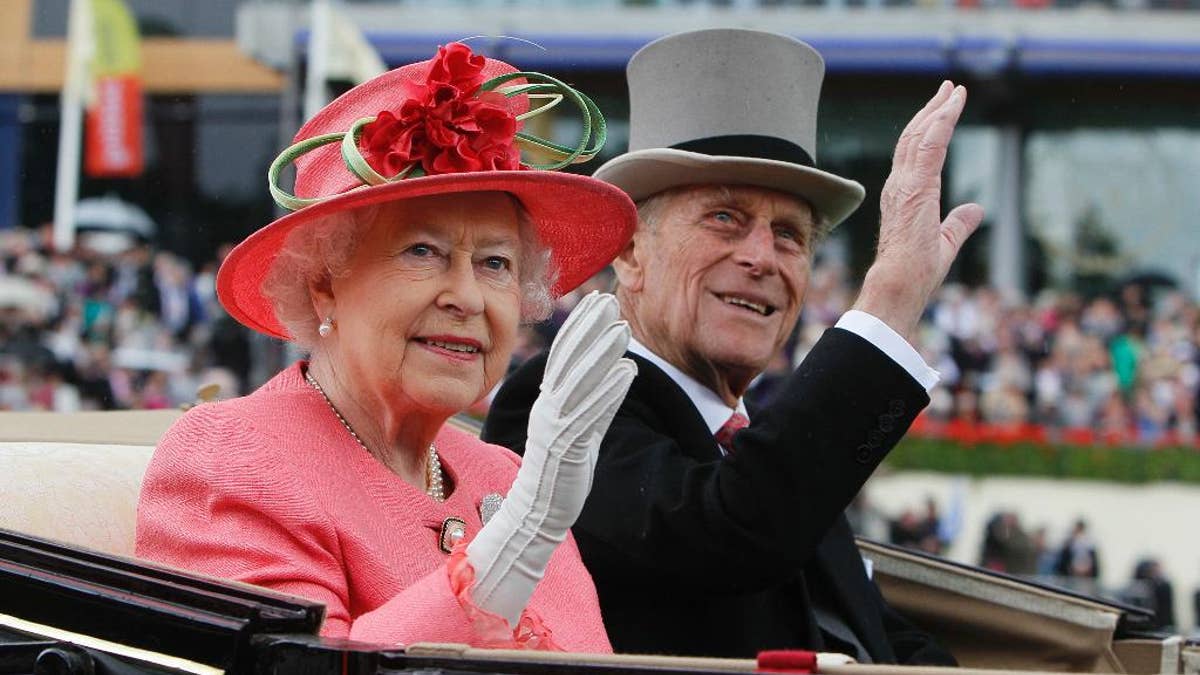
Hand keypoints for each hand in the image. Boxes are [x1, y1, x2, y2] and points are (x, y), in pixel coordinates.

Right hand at [467, 291, 635, 624]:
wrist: (537, 514)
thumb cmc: (561, 472)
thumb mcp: (580, 429)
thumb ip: (595, 401)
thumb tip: (617, 371)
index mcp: (548, 401)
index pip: (563, 354)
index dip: (580, 325)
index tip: (598, 300)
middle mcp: (548, 408)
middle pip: (569, 360)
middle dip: (589, 328)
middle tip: (610, 301)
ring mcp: (556, 427)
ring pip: (579, 382)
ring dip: (601, 353)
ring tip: (623, 329)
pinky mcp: (567, 448)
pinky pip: (590, 414)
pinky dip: (608, 391)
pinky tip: (627, 372)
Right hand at [853, 81, 984, 341]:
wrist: (899, 284)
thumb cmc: (916, 272)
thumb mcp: (945, 243)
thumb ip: (959, 223)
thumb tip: (975, 210)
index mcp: (904, 196)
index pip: (914, 155)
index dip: (928, 129)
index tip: (943, 110)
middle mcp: (899, 185)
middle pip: (913, 137)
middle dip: (931, 111)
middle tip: (948, 90)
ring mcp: (904, 184)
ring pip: (920, 135)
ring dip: (938, 110)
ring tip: (953, 90)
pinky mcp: (916, 186)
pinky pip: (929, 144)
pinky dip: (942, 120)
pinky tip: (953, 104)